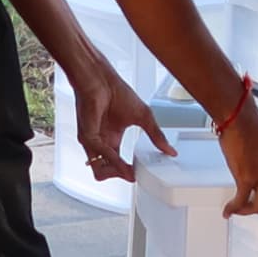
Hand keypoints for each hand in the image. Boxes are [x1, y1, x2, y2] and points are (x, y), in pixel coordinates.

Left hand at [75, 64, 172, 182]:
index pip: (117, 163)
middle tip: (133, 175)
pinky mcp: (87, 137)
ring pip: (99, 170)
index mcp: (111, 139)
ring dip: (116, 173)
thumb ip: (156, 136)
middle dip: (120, 176)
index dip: (127, 171)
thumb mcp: (144, 117)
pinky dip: (113, 160)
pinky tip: (122, 161)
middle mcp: (100, 142)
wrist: (102, 79)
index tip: (139, 174)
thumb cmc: (117, 92)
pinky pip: (99, 155)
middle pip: (106, 171)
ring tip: (129, 173)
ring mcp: (92, 141)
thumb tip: (170, 150)